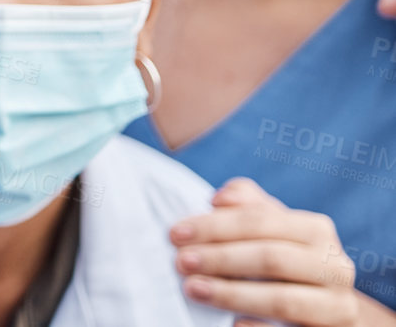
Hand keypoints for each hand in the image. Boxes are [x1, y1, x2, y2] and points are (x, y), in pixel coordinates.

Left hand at [170, 177, 388, 326]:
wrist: (328, 308)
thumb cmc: (287, 258)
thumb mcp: (272, 227)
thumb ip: (248, 205)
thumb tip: (220, 199)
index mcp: (317, 230)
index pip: (260, 220)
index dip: (216, 226)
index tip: (176, 233)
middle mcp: (335, 267)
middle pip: (271, 258)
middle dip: (220, 259)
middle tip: (181, 262)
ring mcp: (338, 306)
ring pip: (282, 300)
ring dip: (232, 294)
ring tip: (193, 289)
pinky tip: (232, 325)